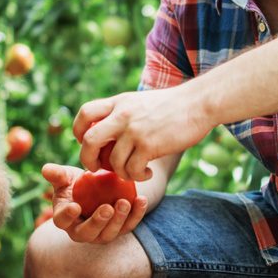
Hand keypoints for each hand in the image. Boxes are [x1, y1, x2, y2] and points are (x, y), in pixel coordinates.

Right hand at [42, 163, 147, 243]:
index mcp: (64, 218)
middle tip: (107, 208)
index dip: (67, 216)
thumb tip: (46, 169)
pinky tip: (141, 200)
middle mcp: (81, 231)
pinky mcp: (119, 230)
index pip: (62, 220)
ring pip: (109, 234)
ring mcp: (101, 234)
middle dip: (98, 222)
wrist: (97, 187)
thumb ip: (57, 174)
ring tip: (125, 202)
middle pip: (88, 233)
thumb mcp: (65, 176)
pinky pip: (128, 226)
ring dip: (119, 220)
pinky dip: (136, 214)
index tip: (74, 206)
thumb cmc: (76, 182)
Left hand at [73, 85, 213, 180]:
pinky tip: (147, 172)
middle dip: (88, 159)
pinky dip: (137, 176)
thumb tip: (107, 133)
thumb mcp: (140, 101)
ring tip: (134, 171)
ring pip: (112, 161)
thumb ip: (122, 113)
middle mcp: (122, 115)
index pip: (84, 113)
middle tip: (97, 167)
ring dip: (120, 172)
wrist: (199, 103)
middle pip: (88, 141)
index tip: (86, 143)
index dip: (78, 131)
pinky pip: (132, 170)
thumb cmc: (172, 105)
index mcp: (118, 102)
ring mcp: (134, 131)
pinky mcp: (149, 145)